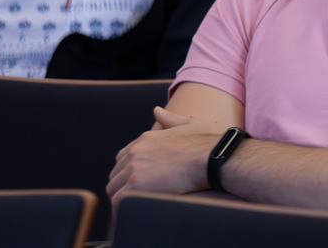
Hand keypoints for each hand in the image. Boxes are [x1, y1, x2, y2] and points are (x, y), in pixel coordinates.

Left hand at [106, 107, 225, 201]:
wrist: (213, 157)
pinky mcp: (135, 185)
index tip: (139, 182)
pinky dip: (123, 211)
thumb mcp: (189, 125)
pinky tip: (134, 216)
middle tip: (138, 199)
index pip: (123, 158)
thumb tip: (156, 110)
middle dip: (124, 187)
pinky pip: (118, 202)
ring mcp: (133, 168)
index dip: (128, 172)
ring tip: (135, 210)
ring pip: (114, 190)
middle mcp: (135, 152)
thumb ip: (169, 119)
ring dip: (123, 199)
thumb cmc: (207, 144)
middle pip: (116, 175)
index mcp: (145, 139)